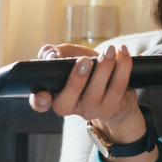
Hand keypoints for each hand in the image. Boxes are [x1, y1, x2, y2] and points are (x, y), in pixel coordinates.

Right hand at [27, 43, 142, 143]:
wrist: (117, 92)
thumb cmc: (87, 72)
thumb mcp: (67, 59)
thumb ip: (52, 52)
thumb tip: (51, 55)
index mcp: (55, 95)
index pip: (40, 103)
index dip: (39, 100)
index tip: (44, 95)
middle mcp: (71, 107)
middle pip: (67, 101)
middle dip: (76, 80)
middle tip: (85, 60)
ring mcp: (92, 110)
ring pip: (96, 93)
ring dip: (103, 68)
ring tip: (109, 50)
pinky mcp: (113, 107)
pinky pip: (118, 87)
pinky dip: (122, 66)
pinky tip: (122, 52)